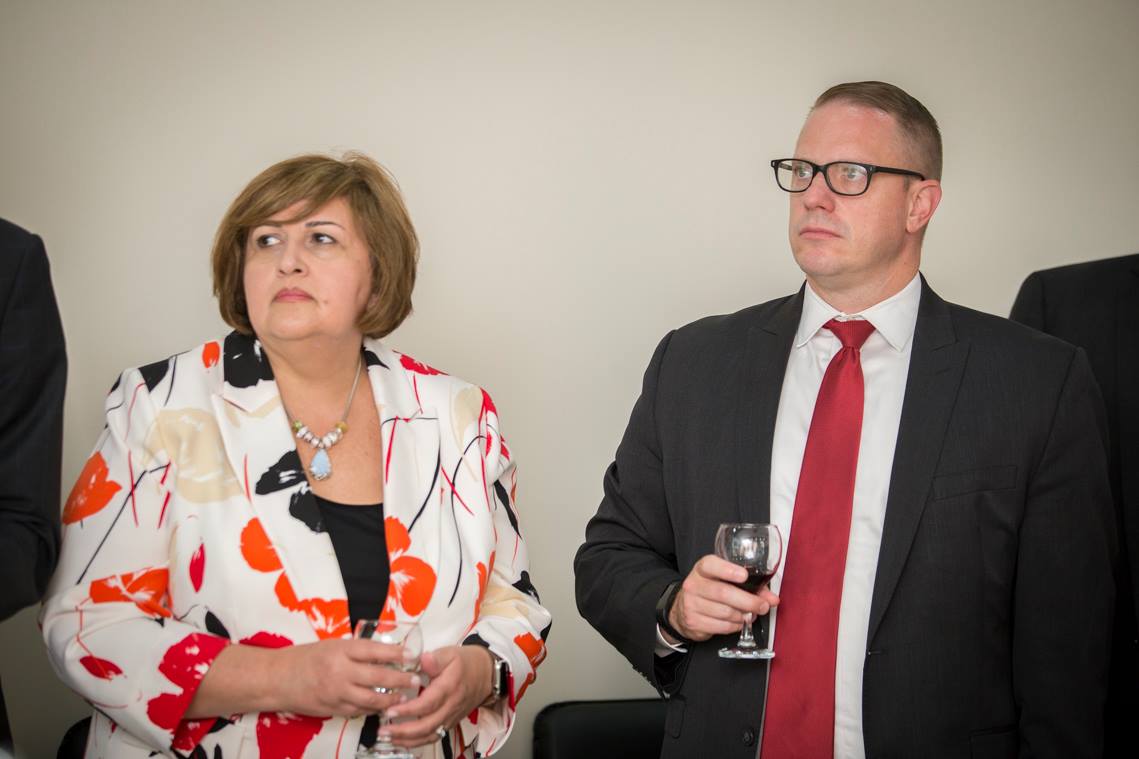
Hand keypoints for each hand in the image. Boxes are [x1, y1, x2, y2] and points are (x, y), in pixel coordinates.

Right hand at [272, 638, 421, 716]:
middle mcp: (340, 671)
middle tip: (415, 679)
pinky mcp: (333, 709)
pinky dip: (372, 709)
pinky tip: (382, 706)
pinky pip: (359, 711)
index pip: (375, 650)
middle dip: (401, 679)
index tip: (413, 655)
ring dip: (390, 699)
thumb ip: (356, 651)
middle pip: (378, 676)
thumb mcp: (332, 645)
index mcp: (341, 650)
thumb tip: (385, 653)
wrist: (278, 678)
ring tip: (403, 697)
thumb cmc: (306, 658)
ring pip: (371, 699)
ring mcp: (337, 693)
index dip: (397, 653)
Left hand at [382, 644, 492, 746]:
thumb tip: (421, 659)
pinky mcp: (449, 722)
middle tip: (383, 730)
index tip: (390, 710)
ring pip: (430, 735)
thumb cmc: (467, 664)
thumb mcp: (451, 653)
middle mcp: (451, 706)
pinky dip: (417, 742)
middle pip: (427, 726)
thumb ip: (435, 658)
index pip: (427, 704)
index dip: (408, 710)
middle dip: (403, 731)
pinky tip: (402, 740)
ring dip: (408, 740)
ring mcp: (450, 717)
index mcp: (449, 688)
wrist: (486, 675)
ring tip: (388, 737)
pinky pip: (433, 736)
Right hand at [667, 555, 779, 642]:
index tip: (744, 576)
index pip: (711, 565)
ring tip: (750, 614)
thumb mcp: (723, 581)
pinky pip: (721, 626)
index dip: (728, 570)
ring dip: (743, 616)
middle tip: (762, 606)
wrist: (682, 609)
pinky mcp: (694, 621)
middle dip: (748, 601)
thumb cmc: (708, 591)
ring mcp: (691, 604)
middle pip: (723, 592)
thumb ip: (749, 586)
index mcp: (702, 569)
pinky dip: (735, 626)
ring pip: (725, 612)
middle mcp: (694, 585)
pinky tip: (738, 621)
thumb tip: (772, 599)